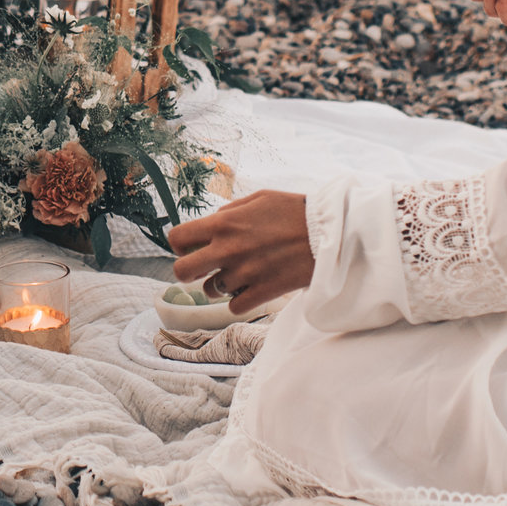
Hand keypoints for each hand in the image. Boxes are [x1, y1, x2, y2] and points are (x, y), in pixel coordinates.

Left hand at [167, 191, 313, 311]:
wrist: (330, 233)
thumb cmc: (295, 211)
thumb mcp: (260, 198)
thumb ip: (231, 210)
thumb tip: (214, 220)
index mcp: (224, 223)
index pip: (177, 238)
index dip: (178, 245)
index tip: (188, 247)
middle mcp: (228, 249)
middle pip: (182, 271)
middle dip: (187, 271)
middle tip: (201, 269)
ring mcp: (244, 274)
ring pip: (210, 291)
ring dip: (218, 285)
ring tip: (237, 275)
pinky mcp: (261, 293)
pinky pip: (233, 306)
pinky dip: (238, 300)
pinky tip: (250, 288)